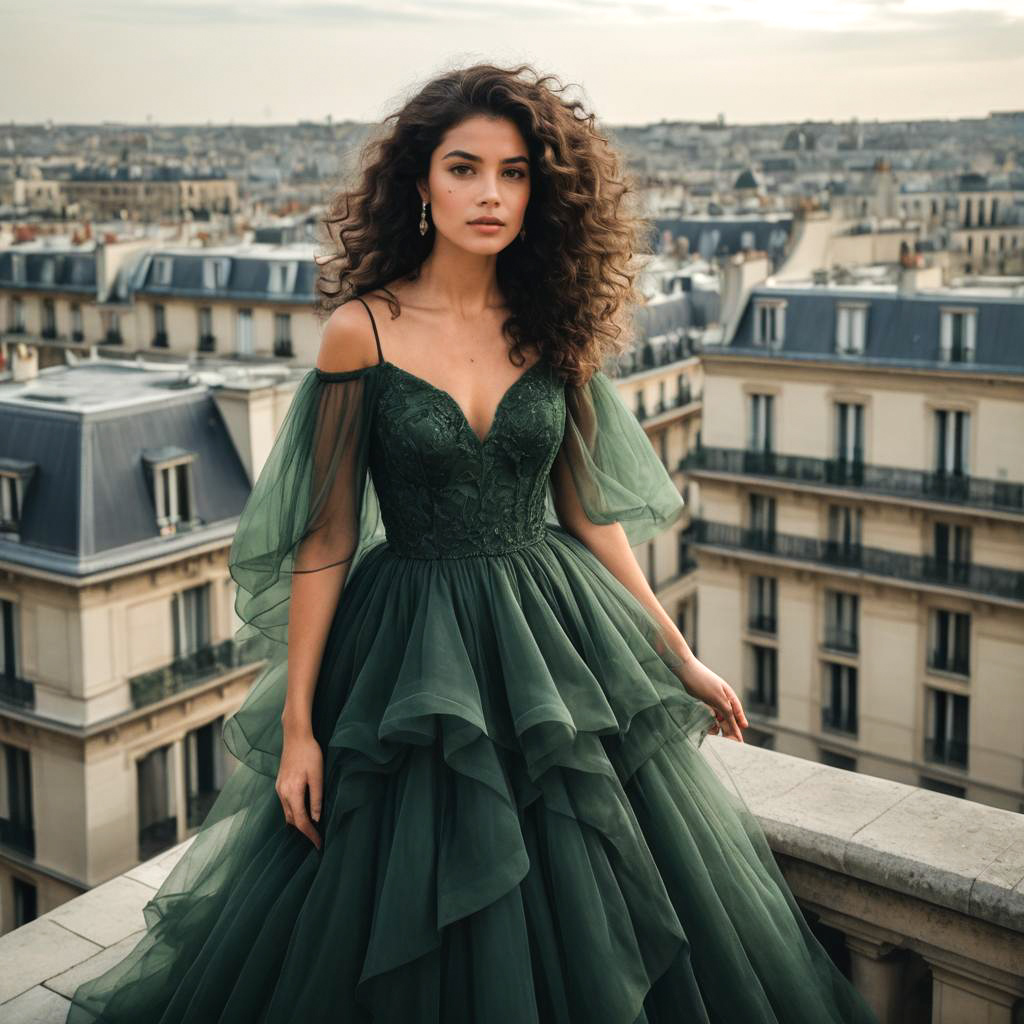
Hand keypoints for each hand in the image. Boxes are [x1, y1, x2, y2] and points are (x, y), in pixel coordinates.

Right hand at [276, 729, 322, 850]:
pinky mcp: (280, 784)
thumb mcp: (317, 776)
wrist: (295, 736)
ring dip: (298, 822)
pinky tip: (303, 811)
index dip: (310, 835)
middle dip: (304, 831)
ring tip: (312, 828)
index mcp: (292, 793)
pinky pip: (285, 804)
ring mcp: (279, 788)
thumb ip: (316, 799)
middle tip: (317, 838)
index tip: (319, 844)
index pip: (301, 821)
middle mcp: (282, 793)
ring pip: (287, 813)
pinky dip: (294, 812)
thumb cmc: (310, 754)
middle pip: (292, 820)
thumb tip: (316, 819)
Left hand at [675, 657, 748, 741]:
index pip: (737, 716)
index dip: (738, 729)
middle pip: (727, 720)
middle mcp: (721, 701)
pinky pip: (706, 718)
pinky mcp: (700, 705)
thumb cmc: (702, 681)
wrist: (683, 670)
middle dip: (727, 731)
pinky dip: (706, 724)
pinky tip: (704, 728)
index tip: (739, 742)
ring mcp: (710, 703)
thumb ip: (728, 712)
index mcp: (729, 697)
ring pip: (716, 720)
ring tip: (711, 732)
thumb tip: (739, 727)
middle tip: (726, 744)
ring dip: (715, 728)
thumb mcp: (718, 698)